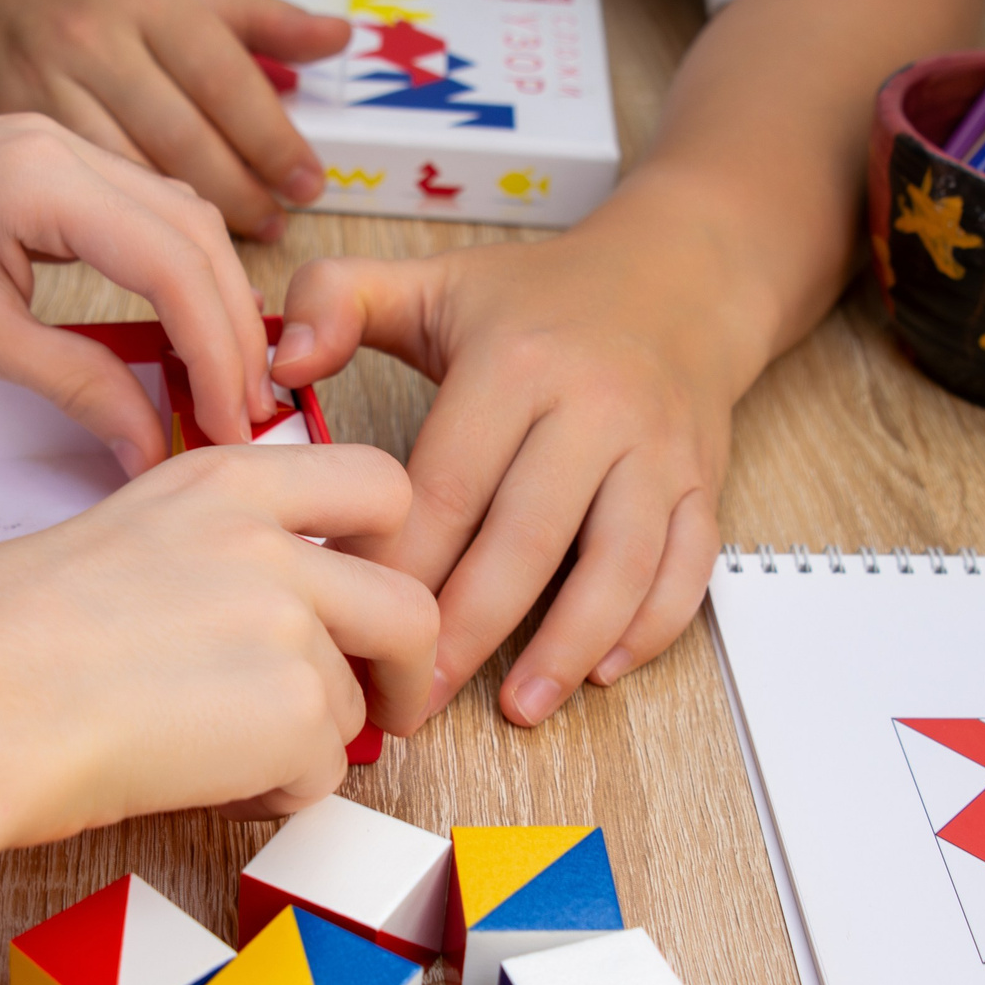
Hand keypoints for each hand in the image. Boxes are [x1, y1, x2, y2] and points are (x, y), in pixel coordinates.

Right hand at [0, 0, 351, 238]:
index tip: (308, 188)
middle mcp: (94, 38)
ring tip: (226, 255)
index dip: (274, 144)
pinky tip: (153, 251)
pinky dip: (118, 226)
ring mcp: (41, 83)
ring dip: (183, 225)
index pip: (227, 82)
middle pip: (183, 138)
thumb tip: (340, 38)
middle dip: (238, 197)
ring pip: (127, 173)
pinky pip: (72, 190)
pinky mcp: (2, 123)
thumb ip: (258, 19)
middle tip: (276, 231)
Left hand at [0, 115, 273, 466]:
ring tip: (221, 380)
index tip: (231, 426)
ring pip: (179, 217)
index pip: (178, 266)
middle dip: (232, 328)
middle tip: (245, 414)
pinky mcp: (44, 160)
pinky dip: (174, 270)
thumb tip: (152, 444)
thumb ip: (75, 384)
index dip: (218, 352)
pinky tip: (178, 327)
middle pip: (198, 234)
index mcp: (46, 178)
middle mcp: (67, 144)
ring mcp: (59, 143)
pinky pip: (141, 211)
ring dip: (211, 297)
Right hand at [0, 444, 437, 847]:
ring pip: (352, 703)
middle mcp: (270, 541)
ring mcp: (288, 623)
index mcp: (221, 482)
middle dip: (408, 667)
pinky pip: (321, 772)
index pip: (375, 480)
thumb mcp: (115, 542)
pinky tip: (199, 784)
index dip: (391, 547)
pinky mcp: (290, 710)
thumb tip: (255, 623)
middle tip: (386, 708)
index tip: (369, 593)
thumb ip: (204, 558)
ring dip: (303, 743)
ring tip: (213, 759)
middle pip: (409, 601)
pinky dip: (273, 793)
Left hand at [273, 193, 763, 726]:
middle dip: (468, 632)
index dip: (402, 567)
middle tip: (418, 702)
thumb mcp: (429, 280)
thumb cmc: (536, 300)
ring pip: (619, 563)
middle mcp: (595, 407)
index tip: (359, 624)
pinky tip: (603, 672)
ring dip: (568, 646)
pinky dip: (652, 625)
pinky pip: (689, 565)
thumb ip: (334, 302)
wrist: (678, 275)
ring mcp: (658, 449)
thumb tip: (281, 363)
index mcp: (514, 363)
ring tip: (519, 710)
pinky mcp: (703, 480)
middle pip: (526, 539)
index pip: (448, 487)